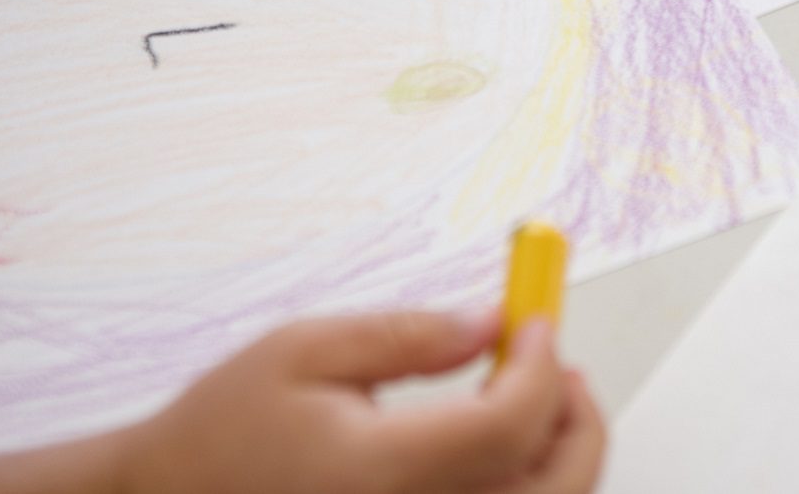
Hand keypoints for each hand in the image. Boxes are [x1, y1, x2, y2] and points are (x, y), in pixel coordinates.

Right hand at [118, 310, 603, 493]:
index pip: (510, 427)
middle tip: (558, 366)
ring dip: (556, 460)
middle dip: (577, 421)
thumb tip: (491, 323)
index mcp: (384, 476)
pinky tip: (495, 451)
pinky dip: (519, 490)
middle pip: (556, 490)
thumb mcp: (304, 352)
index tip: (535, 321)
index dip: (540, 366)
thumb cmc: (221, 434)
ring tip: (531, 403)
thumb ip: (406, 336)